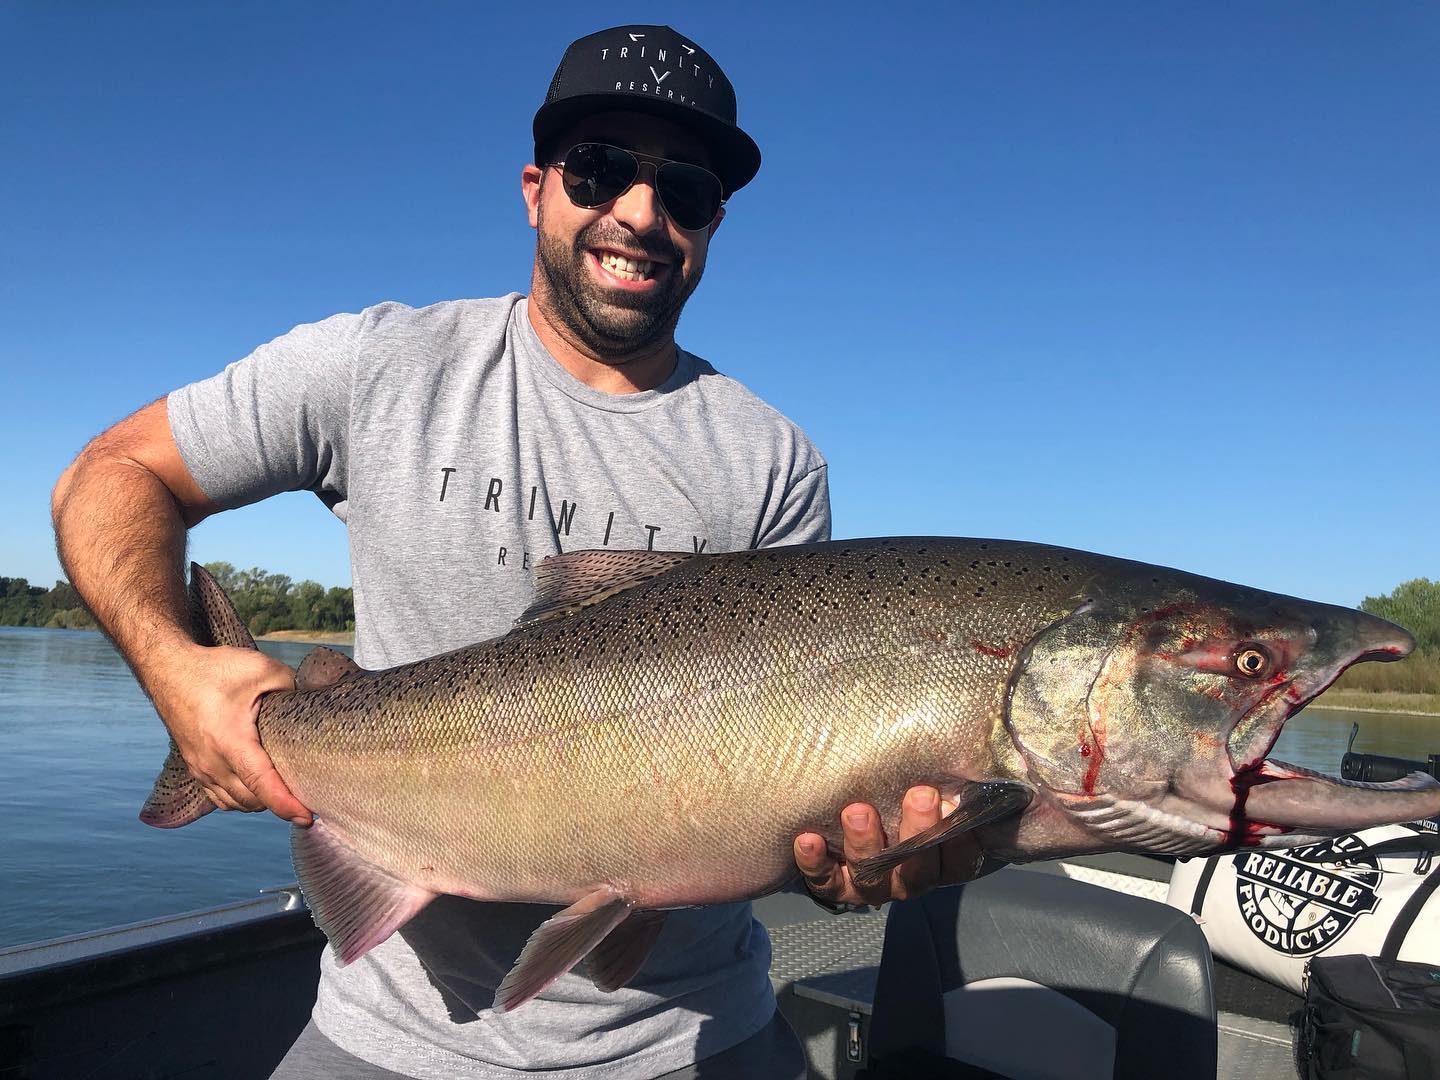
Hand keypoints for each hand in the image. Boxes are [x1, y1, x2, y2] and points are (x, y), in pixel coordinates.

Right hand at [149, 643, 310, 824]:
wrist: (169, 670)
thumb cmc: (214, 669)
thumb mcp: (262, 669)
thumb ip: (293, 688)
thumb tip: (314, 702)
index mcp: (230, 741)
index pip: (261, 784)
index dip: (285, 805)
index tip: (307, 817)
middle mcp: (212, 762)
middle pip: (251, 800)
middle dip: (279, 804)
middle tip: (308, 796)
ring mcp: (200, 768)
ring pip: (234, 803)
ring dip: (260, 803)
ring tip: (286, 793)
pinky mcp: (195, 767)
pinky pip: (219, 797)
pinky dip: (240, 799)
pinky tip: (257, 788)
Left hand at [793, 786, 984, 906]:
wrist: (874, 812)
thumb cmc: (923, 794)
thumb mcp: (952, 788)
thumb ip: (971, 780)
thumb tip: (1007, 757)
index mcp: (947, 859)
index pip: (962, 861)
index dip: (961, 842)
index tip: (958, 810)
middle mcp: (913, 877)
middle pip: (918, 868)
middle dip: (919, 832)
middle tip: (920, 794)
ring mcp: (876, 883)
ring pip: (873, 877)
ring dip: (865, 845)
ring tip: (858, 811)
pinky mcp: (839, 882)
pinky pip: (827, 882)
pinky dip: (816, 863)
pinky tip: (808, 839)